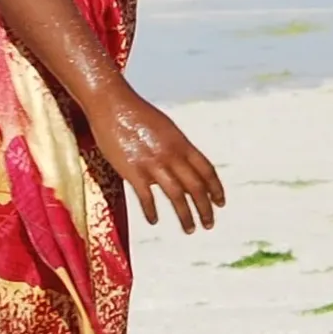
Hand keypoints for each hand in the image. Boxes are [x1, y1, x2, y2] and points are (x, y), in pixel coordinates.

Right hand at [92, 89, 225, 234]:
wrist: (112, 104)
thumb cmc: (138, 114)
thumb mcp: (166, 128)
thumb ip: (177, 148)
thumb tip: (185, 167)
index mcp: (181, 143)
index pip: (206, 170)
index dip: (216, 189)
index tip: (220, 203)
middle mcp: (171, 154)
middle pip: (195, 187)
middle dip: (205, 208)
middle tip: (209, 224)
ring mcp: (152, 164)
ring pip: (176, 196)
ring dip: (185, 216)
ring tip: (190, 229)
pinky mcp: (132, 171)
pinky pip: (146, 197)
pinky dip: (151, 211)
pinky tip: (154, 220)